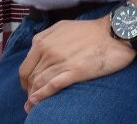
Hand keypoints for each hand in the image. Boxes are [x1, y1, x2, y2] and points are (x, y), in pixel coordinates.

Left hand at [18, 17, 135, 112]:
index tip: (28, 88)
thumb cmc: (88, 30)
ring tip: (31, 109)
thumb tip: (36, 49)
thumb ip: (46, 37)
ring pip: (40, 83)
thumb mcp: (61, 27)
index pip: (26, 66)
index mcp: (43, 40)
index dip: (25, 80)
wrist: (112, 34)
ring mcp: (60, 61)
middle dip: (28, 91)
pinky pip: (53, 86)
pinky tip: (37, 103)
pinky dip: (42, 96)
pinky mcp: (74, 72)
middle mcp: (48, 51)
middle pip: (31, 77)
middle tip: (29, 103)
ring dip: (33, 98)